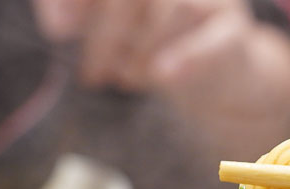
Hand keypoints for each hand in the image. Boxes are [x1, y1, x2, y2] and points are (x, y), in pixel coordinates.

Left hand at [30, 0, 289, 162]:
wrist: (220, 72)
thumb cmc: (157, 43)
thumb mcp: (111, 29)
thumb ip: (77, 16)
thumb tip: (55, 23)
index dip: (78, 3)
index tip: (57, 29)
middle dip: (106, 36)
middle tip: (94, 75)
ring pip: (173, 10)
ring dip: (141, 52)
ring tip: (128, 79)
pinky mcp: (234, 30)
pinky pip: (214, 40)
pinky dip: (189, 57)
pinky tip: (164, 75)